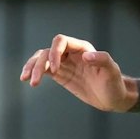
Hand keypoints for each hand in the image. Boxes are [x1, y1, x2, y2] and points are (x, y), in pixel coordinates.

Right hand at [18, 34, 133, 111]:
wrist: (113, 97)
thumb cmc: (114, 83)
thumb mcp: (111, 71)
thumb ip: (101, 60)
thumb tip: (86, 56)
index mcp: (81, 48)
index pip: (60, 41)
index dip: (54, 53)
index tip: (55, 70)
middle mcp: (71, 53)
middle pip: (47, 51)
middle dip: (38, 64)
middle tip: (33, 81)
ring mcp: (64, 64)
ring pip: (42, 59)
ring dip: (32, 67)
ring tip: (25, 79)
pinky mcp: (60, 75)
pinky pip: (44, 70)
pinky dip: (34, 73)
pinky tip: (27, 80)